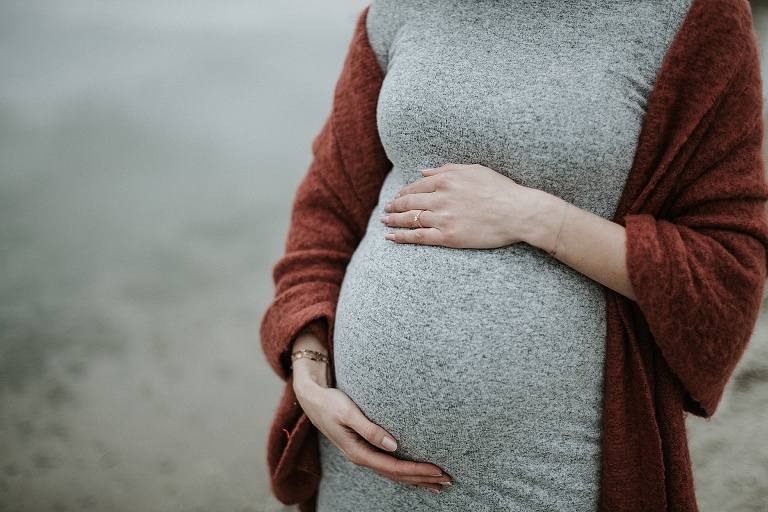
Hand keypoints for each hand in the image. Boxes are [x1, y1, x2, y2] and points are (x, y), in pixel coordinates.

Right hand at [291, 334, 450, 491]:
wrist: (312, 399)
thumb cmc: (330, 402)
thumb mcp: (349, 412)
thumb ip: (370, 429)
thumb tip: (394, 445)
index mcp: (358, 452)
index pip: (394, 467)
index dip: (418, 470)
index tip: (438, 470)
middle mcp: (361, 457)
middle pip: (397, 475)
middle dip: (423, 478)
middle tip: (448, 480)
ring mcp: (362, 455)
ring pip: (393, 473)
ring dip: (416, 479)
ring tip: (437, 484)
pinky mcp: (363, 448)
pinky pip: (387, 466)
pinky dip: (403, 473)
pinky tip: (413, 477)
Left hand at [381, 163, 557, 248]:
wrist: (518, 212)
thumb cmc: (500, 189)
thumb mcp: (474, 170)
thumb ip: (446, 169)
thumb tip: (423, 172)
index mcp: (446, 179)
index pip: (416, 186)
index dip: (404, 193)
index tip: (398, 197)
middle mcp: (441, 197)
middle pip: (409, 202)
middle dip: (394, 206)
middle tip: (387, 210)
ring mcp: (443, 218)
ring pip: (410, 219)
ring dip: (393, 220)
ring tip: (385, 221)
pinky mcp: (448, 237)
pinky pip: (418, 237)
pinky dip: (401, 237)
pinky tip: (390, 237)